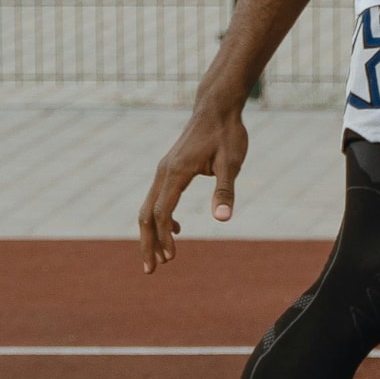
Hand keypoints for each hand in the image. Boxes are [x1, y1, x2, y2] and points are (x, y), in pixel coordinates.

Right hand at [139, 101, 248, 272]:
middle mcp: (163, 172)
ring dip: (151, 234)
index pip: (163, 212)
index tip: (171, 258)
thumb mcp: (232, 163)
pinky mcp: (168, 169)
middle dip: (147, 244)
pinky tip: (175, 230)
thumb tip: (222, 220)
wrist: (216, 107)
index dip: (165, 237)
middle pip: (147, 214)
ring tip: (157, 259)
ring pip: (148, 207)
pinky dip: (160, 218)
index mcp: (176, 173)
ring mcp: (163, 170)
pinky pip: (157, 198)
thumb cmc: (226, 133)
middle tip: (151, 271)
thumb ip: (225, 191)